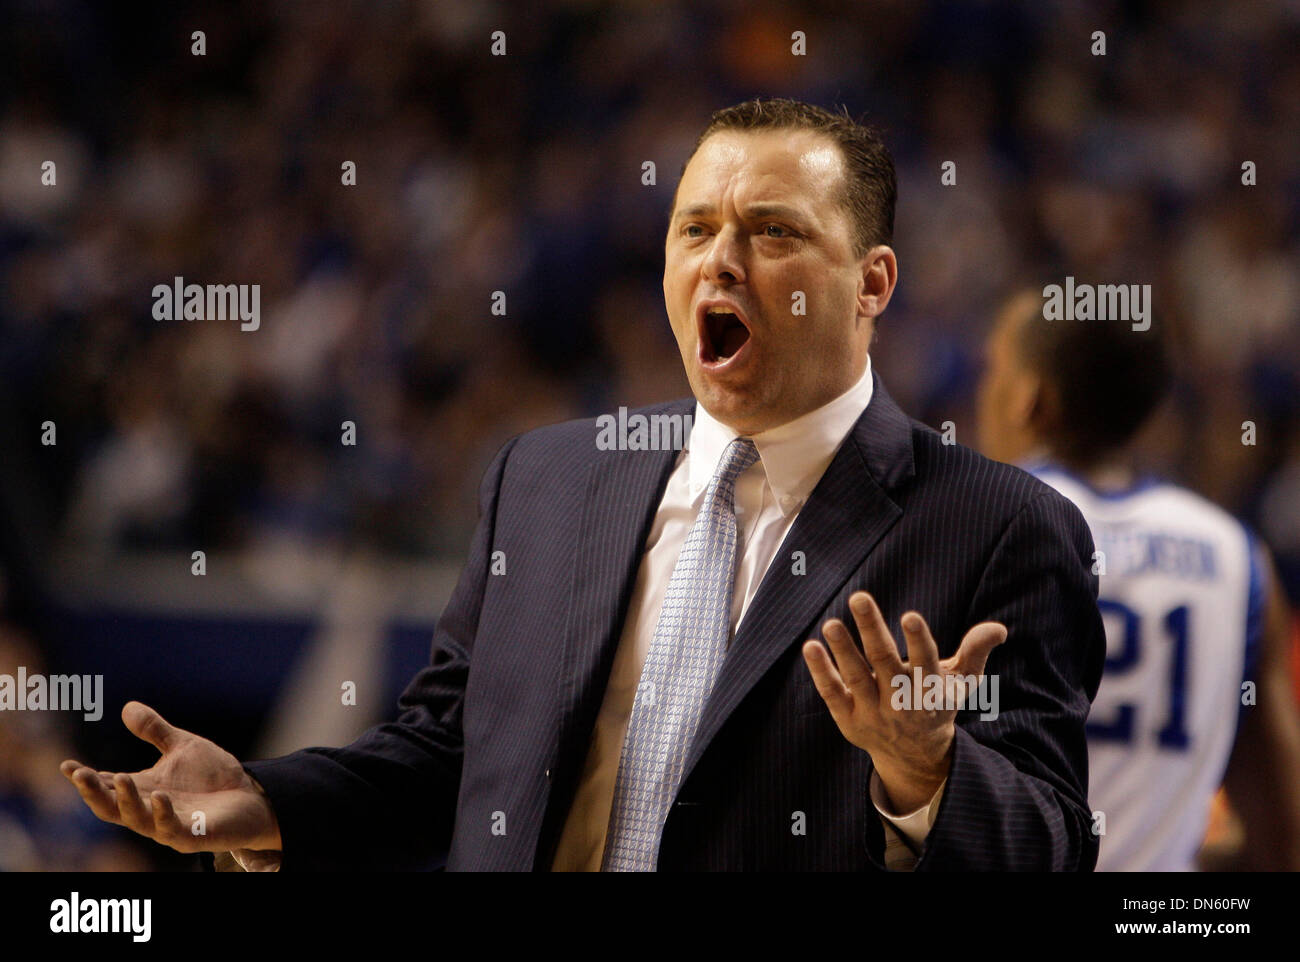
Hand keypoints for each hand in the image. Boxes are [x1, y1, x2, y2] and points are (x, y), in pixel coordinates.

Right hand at [60, 701, 281, 854]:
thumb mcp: (183, 747)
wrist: (251, 797)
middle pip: (112, 807)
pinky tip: (161, 796)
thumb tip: (127, 707)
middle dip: (94, 793)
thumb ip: (155, 731)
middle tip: (80, 775)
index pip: (107, 785)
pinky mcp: (191, 835)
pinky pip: (171, 829)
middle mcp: (149, 809)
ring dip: (127, 800)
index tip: (66, 764)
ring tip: (120, 777)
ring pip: (137, 819)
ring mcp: (168, 825)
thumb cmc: (213, 777)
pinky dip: (163, 814)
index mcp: (144, 789)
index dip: (85, 777)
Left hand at [802, 591, 1006, 812]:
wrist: (914, 754)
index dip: (919, 641)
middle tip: (859, 597)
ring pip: (857, 679)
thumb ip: (976, 651)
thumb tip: (999, 628)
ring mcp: (873, 713)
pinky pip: (833, 694)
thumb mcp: (962, 682)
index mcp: (930, 690)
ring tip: (831, 623)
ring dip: (843, 651)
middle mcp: (901, 702)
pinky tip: (812, 647)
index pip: (926, 663)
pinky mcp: (849, 720)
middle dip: (872, 631)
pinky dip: (822, 673)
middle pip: (885, 663)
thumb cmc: (937, 703)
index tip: (910, 616)